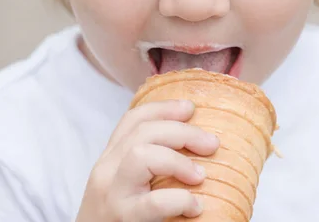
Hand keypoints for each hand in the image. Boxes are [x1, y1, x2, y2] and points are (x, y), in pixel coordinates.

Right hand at [75, 99, 219, 221]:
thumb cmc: (116, 220)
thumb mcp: (123, 185)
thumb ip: (145, 165)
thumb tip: (192, 144)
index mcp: (110, 160)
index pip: (132, 120)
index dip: (163, 108)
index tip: (190, 107)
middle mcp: (106, 171)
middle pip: (142, 131)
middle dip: (182, 131)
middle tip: (211, 144)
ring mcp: (112, 195)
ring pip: (141, 155)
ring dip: (178, 161)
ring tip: (199, 176)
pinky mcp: (123, 219)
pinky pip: (155, 202)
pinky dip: (180, 199)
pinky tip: (195, 206)